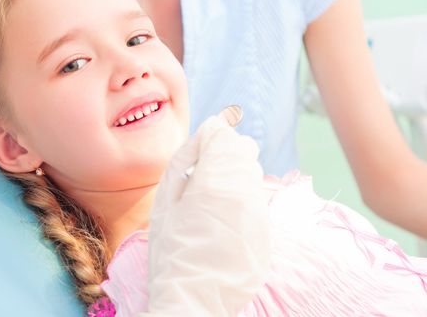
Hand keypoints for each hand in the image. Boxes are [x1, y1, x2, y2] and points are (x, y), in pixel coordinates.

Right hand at [141, 107, 270, 316]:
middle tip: (202, 173)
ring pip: (254, 173)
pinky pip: (258, 200)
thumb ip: (184, 160)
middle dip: (225, 152)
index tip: (201, 147)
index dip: (211, 136)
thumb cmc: (170, 249)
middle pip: (245, 149)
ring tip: (211, 199)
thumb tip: (205, 131)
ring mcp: (259, 213)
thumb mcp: (164, 202)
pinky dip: (242, 199)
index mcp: (214, 182)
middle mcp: (244, 193)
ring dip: (235, 174)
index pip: (224, 136)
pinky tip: (224, 219)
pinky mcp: (266, 231)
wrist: (193, 299)